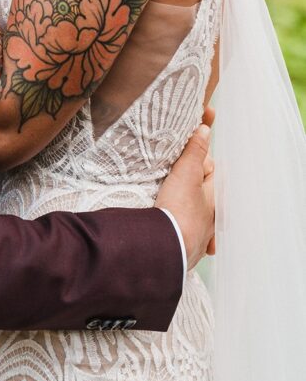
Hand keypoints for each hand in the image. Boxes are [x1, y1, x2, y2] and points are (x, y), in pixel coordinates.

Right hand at [155, 116, 214, 270]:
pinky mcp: (185, 249)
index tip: (187, 145)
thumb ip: (196, 151)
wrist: (164, 250)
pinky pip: (185, 232)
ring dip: (189, 206)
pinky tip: (175, 228)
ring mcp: (199, 236)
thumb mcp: (186, 173)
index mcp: (216, 199)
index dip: (197, 155)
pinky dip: (182, 228)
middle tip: (176, 171)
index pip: (210, 169)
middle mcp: (212, 219)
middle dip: (194, 182)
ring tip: (173, 198)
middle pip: (203, 191)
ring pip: (195, 213)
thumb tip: (206, 130)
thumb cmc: (178, 210)